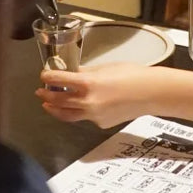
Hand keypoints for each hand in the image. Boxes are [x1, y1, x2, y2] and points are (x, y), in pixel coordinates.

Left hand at [36, 62, 164, 127]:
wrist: (151, 93)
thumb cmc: (133, 75)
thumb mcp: (106, 68)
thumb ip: (86, 73)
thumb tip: (71, 74)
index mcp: (88, 83)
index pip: (59, 80)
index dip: (48, 77)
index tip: (43, 75)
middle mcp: (88, 102)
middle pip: (59, 100)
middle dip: (47, 96)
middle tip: (40, 91)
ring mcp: (94, 116)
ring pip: (68, 115)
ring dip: (55, 109)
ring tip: (48, 105)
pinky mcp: (101, 124)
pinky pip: (86, 118)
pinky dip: (81, 112)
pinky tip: (82, 106)